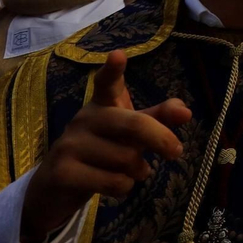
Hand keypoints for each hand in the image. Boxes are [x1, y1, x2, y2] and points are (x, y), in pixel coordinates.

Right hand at [21, 51, 191, 242]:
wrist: (57, 187)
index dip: (113, 70)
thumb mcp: (131, 133)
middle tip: (176, 152)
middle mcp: (84, 118)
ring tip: (132, 171)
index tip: (119, 55)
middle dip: (160, 139)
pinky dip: (124, 187)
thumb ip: (158, 119)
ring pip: (126, 159)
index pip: (107, 82)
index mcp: (102, 104)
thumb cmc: (102, 151)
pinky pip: (112, 181)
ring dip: (139, 171)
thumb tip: (185, 111)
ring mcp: (69, 145)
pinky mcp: (62, 172)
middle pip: (134, 125)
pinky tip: (116, 185)